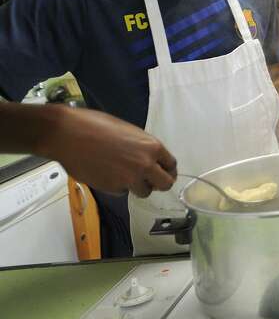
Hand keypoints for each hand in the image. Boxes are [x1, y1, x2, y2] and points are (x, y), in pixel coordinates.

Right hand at [41, 106, 176, 197]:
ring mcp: (129, 179)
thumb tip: (149, 159)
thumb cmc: (95, 126)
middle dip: (158, 183)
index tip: (163, 172)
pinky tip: (106, 173)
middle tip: (149, 181)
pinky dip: (118, 186)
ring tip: (123, 174)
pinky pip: (123, 192)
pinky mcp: (113, 188)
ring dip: (137, 186)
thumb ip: (143, 147)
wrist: (68, 134)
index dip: (167, 170)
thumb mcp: (129, 132)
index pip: (171, 165)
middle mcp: (145, 165)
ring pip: (144, 192)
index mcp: (152, 147)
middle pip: (165, 184)